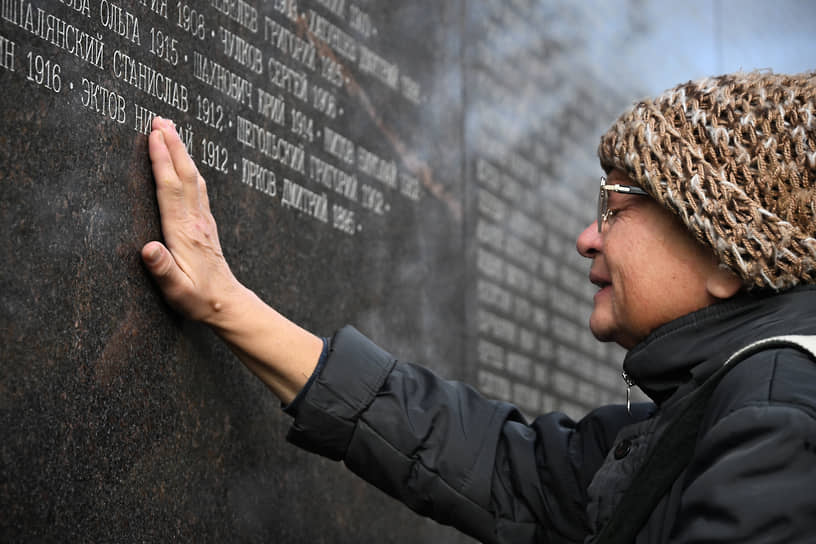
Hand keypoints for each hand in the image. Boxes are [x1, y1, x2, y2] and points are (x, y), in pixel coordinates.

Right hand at [141, 117, 244, 324]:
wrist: (227, 303)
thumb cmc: (199, 298)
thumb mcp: (176, 291)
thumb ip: (162, 270)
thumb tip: (147, 249)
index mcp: (184, 232)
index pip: (170, 189)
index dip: (162, 161)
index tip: (155, 136)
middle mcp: (196, 221)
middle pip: (183, 176)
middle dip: (173, 145)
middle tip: (161, 119)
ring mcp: (204, 220)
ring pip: (193, 178)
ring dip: (182, 153)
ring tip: (171, 131)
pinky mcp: (207, 224)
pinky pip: (198, 189)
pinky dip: (189, 169)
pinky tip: (187, 163)